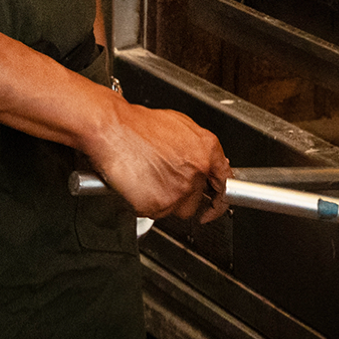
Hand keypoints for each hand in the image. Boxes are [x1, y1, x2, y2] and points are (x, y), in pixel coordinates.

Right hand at [87, 97, 229, 223]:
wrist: (113, 129)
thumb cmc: (139, 125)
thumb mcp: (179, 126)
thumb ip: (198, 149)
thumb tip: (205, 163)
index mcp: (206, 149)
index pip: (225, 183)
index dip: (219, 197)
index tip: (214, 205)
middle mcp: (197, 170)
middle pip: (196, 200)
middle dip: (181, 195)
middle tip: (163, 182)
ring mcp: (180, 189)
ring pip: (177, 209)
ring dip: (163, 201)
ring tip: (148, 179)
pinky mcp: (159, 204)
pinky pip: (155, 213)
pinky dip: (145, 204)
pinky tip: (138, 185)